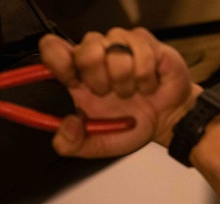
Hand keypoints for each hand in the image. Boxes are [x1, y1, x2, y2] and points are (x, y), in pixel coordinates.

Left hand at [39, 28, 199, 157]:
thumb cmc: (131, 125)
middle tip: (109, 94)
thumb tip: (67, 125)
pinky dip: (146, 78)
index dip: (58, 61)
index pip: (52, 49)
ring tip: (130, 92)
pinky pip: (142, 54)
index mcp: (77, 77)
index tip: (72, 81)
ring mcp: (120, 45)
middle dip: (100, 80)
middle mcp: (95, 56)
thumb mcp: (96, 145)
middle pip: (85, 50)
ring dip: (126, 82)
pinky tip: (147, 85)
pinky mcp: (144, 42)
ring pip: (115, 52)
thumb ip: (71, 144)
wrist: (167, 121)